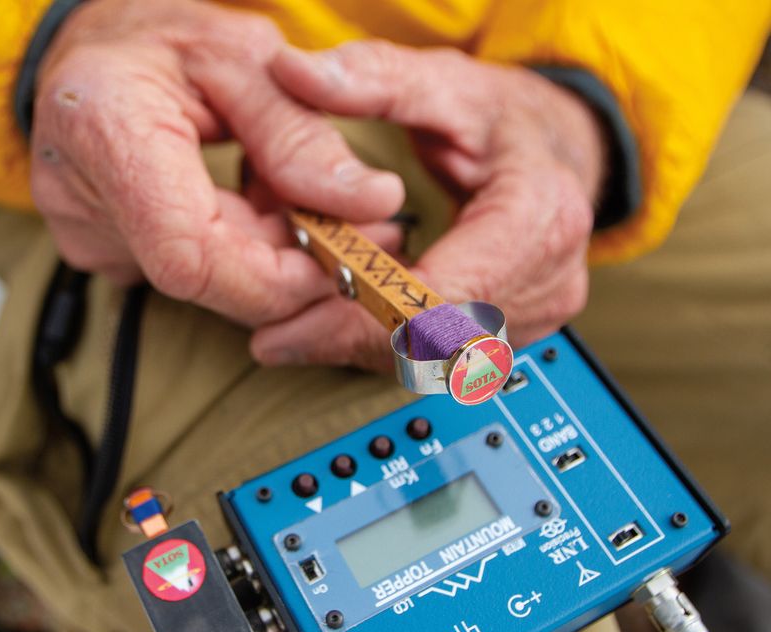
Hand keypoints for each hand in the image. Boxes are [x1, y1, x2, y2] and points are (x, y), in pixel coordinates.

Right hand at [30, 0, 404, 325]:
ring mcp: (88, 235)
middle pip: (209, 277)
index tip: (340, 257)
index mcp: (105, 132)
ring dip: (269, 248)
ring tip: (293, 188)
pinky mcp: (105, 251)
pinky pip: (193, 270)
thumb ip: (303, 136)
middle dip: (291, 259)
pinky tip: (253, 199)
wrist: (87, 54)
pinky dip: (240, 245)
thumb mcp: (243, 58)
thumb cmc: (158, 40)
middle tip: (351, 219)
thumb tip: (374, 202)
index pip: (192, 259)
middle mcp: (80, 199)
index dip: (276, 278)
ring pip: (209, 281)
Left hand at [251, 42, 605, 369]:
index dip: (355, 321)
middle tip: (273, 333)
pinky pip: (437, 355)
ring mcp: (536, 315)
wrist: (560, 150)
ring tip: (294, 327)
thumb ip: (373, 78)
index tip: (285, 328)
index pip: (436, 303)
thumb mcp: (445, 85)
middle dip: (345, 336)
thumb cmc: (506, 120)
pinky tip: (338, 321)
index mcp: (538, 222)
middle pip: (428, 342)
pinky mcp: (513, 332)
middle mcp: (547, 282)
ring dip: (360, 345)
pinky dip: (384, 341)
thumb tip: (296, 71)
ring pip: (428, 359)